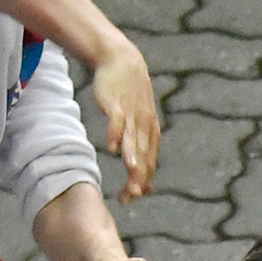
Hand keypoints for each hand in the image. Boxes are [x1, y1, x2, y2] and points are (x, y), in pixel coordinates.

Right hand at [90, 40, 158, 202]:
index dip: (141, 181)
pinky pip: (117, 120)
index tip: (131, 198)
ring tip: (130, 170)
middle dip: (138, 175)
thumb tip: (141, 177)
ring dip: (131, 155)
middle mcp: (144, 125)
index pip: (148, 162)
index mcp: (150, 133)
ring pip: (132, 139)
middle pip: (142, 154)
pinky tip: (111, 148)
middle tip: (133, 195)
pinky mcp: (117, 103)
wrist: (123, 62)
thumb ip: (139, 149)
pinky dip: (115, 133)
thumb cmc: (130, 98)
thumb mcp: (137, 124)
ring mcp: (131, 114)